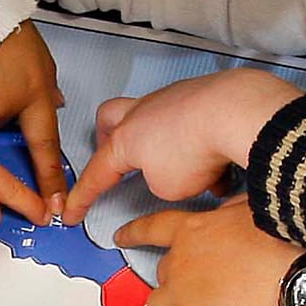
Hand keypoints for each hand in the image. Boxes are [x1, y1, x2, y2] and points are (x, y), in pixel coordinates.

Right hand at [63, 67, 301, 222]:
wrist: (234, 113)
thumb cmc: (196, 147)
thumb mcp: (167, 188)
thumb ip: (160, 184)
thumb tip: (172, 175)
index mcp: (125, 138)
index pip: (95, 173)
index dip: (82, 197)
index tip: (71, 212)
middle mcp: (144, 113)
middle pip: (110, 119)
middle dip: (108, 140)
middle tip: (117, 161)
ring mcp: (172, 98)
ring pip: (155, 120)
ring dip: (165, 147)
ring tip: (188, 172)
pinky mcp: (202, 93)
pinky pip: (191, 120)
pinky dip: (200, 142)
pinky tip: (219, 162)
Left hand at [116, 199, 297, 305]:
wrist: (305, 278)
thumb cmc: (291, 245)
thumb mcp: (256, 213)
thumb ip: (233, 214)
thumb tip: (231, 210)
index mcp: (197, 230)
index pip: (154, 228)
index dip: (135, 233)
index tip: (121, 237)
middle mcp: (182, 259)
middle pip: (160, 274)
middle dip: (173, 287)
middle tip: (196, 297)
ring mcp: (184, 291)